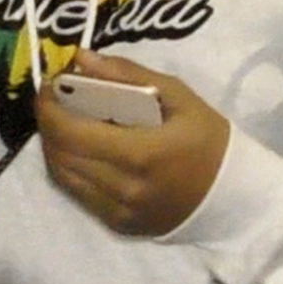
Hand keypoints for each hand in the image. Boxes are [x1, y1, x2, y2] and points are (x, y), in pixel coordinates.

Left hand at [36, 51, 230, 236]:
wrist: (234, 196)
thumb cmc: (208, 140)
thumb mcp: (179, 96)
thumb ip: (128, 74)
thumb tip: (81, 57)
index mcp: (142, 153)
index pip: (72, 132)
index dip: (48, 108)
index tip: (48, 86)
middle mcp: (125, 188)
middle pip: (61, 155)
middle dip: (48, 124)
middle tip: (53, 101)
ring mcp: (120, 212)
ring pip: (63, 178)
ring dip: (53, 147)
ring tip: (62, 124)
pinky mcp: (119, 226)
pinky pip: (78, 195)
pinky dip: (68, 169)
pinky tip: (78, 151)